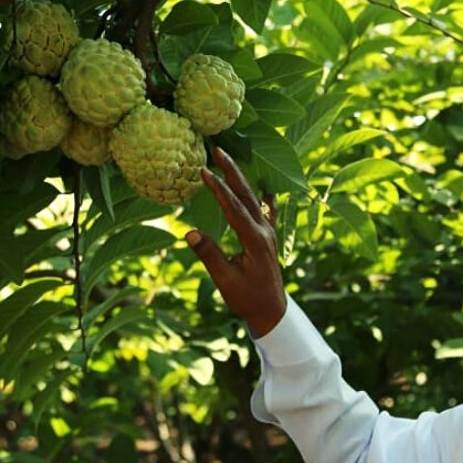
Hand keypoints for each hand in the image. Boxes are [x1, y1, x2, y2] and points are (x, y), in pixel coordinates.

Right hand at [186, 147, 286, 336]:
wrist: (272, 311)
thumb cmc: (247, 298)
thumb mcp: (225, 280)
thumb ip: (209, 255)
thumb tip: (190, 233)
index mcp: (255, 240)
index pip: (234, 208)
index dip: (219, 189)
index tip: (204, 171)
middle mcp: (264, 232)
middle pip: (247, 196)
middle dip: (232, 172)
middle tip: (219, 151)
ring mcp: (269, 233)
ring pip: (254, 200)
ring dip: (241, 180)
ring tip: (229, 161)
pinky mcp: (268, 238)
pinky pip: (265, 211)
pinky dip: (263, 198)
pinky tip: (265, 188)